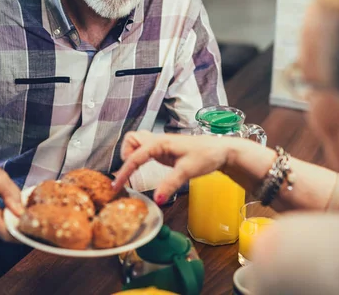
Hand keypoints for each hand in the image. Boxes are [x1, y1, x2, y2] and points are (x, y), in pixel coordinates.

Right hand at [113, 131, 239, 203]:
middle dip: (125, 155)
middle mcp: (158, 141)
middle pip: (131, 140)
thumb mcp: (188, 171)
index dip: (124, 171)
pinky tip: (145, 170)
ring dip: (132, 154)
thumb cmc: (207, 155)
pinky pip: (146, 151)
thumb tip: (157, 199)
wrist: (222, 151)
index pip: (135, 156)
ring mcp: (162, 145)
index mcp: (160, 143)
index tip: (116, 185)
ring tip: (134, 171)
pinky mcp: (166, 151)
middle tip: (128, 174)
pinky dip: (140, 158)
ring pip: (138, 142)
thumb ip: (170, 184)